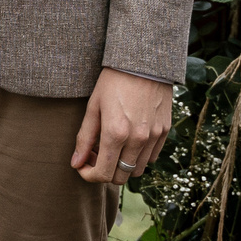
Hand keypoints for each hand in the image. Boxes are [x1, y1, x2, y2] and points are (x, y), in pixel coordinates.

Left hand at [71, 69, 171, 184]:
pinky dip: (138, 157)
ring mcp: (154, 137)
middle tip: (95, 156)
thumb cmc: (113, 82)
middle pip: (120, 178)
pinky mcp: (164, 131)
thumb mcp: (93, 107)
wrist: (143, 63)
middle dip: (104, 173)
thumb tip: (75, 163)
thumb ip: (84, 138)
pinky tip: (128, 141)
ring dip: (122, 166)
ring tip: (112, 148)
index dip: (88, 175)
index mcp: (116, 133)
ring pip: (137, 170)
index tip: (82, 167)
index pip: (102, 174)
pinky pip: (151, 157)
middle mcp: (137, 139)